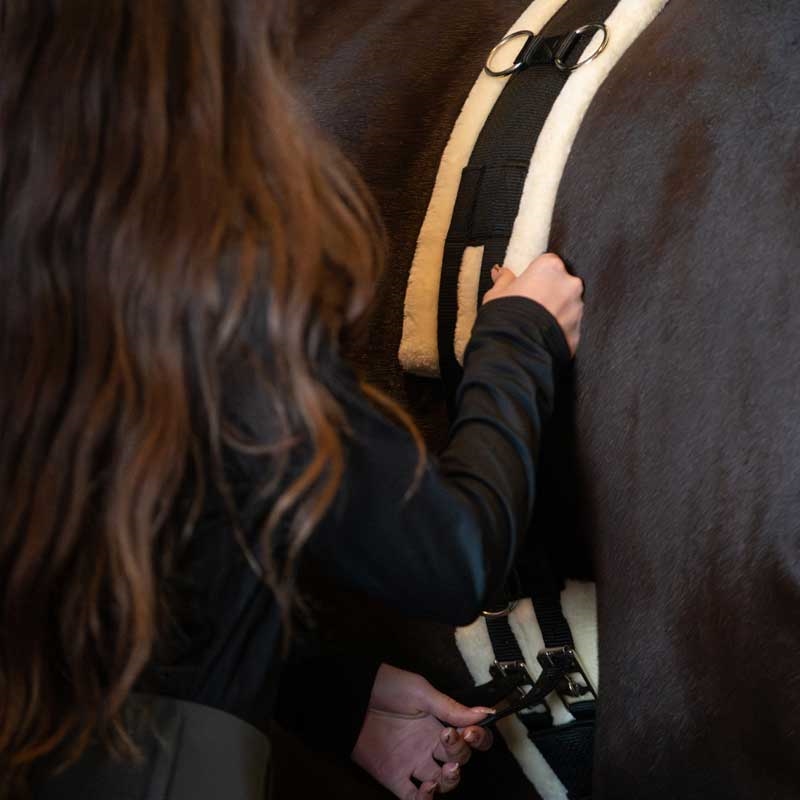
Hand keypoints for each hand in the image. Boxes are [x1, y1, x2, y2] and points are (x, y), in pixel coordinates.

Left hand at [352, 664, 493, 798]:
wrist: (354, 695)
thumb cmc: (388, 687)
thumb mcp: (421, 692)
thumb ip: (451, 708)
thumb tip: (487, 713)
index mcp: (440, 723)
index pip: (469, 739)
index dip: (477, 740)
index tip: (472, 732)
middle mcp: (429, 745)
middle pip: (458, 761)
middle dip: (461, 753)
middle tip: (450, 739)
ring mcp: (413, 762)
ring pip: (442, 783)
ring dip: (450, 781)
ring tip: (446, 770)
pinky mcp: (394, 777)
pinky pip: (412, 798)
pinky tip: (427, 789)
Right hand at [482, 252, 583, 354]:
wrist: (515, 350)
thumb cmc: (505, 317)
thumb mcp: (495, 294)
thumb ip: (503, 280)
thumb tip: (501, 272)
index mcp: (550, 267)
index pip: (548, 263)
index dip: (537, 276)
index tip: (528, 285)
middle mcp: (569, 284)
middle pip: (562, 284)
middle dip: (549, 293)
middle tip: (531, 306)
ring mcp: (577, 309)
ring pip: (568, 306)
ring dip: (556, 312)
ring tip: (536, 324)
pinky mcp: (578, 331)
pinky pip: (569, 327)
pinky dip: (559, 330)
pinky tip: (543, 336)